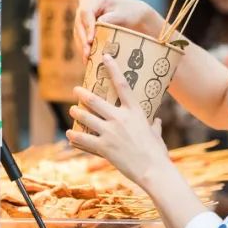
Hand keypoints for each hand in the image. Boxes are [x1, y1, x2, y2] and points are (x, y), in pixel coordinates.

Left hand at [66, 55, 169, 185]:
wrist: (153, 170)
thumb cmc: (157, 152)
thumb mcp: (156, 134)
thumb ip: (154, 125)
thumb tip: (157, 121)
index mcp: (135, 111)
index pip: (122, 84)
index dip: (113, 68)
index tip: (105, 56)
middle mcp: (120, 118)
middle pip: (95, 100)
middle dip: (82, 94)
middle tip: (76, 90)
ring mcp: (110, 132)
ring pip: (86, 117)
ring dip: (77, 112)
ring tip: (72, 109)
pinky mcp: (104, 147)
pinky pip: (84, 139)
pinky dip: (75, 136)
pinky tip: (69, 133)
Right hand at [75, 0, 160, 60]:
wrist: (132, 14)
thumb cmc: (130, 13)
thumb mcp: (123, 15)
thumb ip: (111, 18)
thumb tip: (99, 23)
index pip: (86, 11)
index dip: (87, 26)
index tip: (90, 41)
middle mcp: (86, 2)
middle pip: (79, 21)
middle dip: (83, 39)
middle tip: (87, 53)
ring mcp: (83, 12)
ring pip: (78, 30)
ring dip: (81, 45)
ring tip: (87, 58)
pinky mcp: (83, 22)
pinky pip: (80, 35)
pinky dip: (83, 45)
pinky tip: (87, 57)